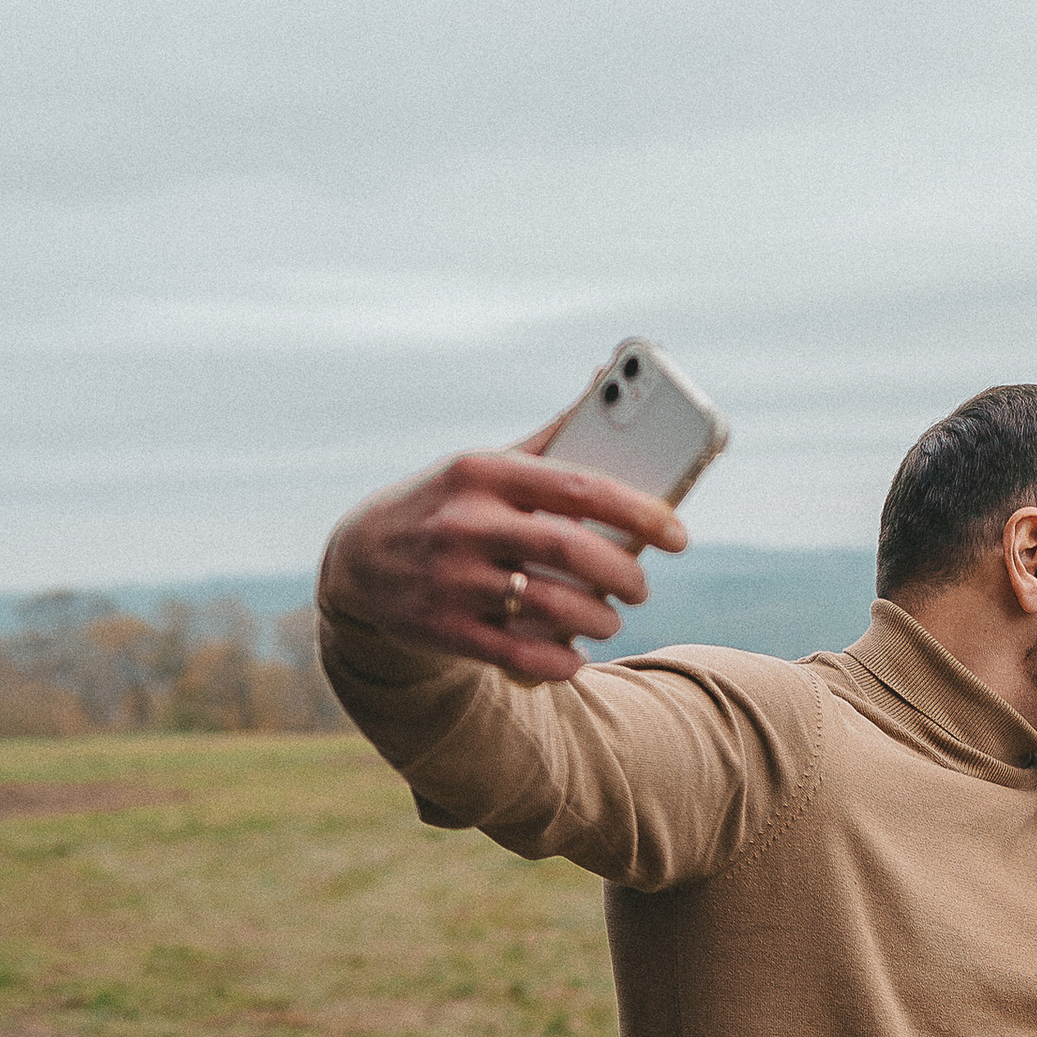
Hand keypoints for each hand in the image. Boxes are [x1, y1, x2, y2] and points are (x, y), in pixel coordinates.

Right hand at [315, 407, 689, 685]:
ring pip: (550, 606)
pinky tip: (576, 656)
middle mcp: (466, 522)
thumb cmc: (447, 506)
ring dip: (597, 620)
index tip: (677, 534)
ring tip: (610, 618)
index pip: (578, 486)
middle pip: (570, 549)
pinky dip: (560, 661)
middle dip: (623, 574)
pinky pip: (519, 654)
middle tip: (641, 585)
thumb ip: (550, 435)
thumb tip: (609, 375)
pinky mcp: (443, 628)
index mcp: (484, 472)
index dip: (638, 512)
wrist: (359, 561)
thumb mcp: (484, 466)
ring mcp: (451, 578)